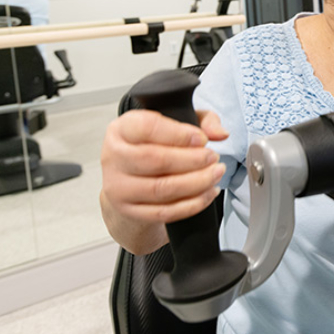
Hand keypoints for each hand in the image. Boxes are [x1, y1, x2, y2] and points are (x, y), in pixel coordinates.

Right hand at [101, 109, 228, 236]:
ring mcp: (119, 187)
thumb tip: (220, 134)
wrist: (132, 177)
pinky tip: (209, 192)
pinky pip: (165, 212)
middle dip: (192, 160)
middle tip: (213, 157)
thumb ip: (203, 121)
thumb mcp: (180, 122)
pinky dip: (193, 204)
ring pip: (161, 189)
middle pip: (155, 160)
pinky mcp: (129, 211)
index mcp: (122, 130)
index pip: (147, 128)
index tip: (202, 139)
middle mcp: (114, 158)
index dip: (179, 134)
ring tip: (216, 173)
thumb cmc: (157, 144)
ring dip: (197, 183)